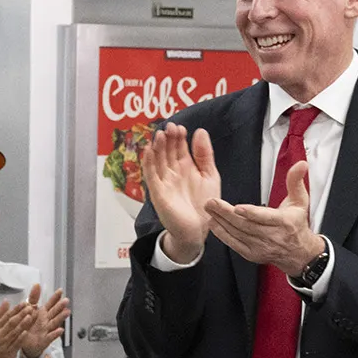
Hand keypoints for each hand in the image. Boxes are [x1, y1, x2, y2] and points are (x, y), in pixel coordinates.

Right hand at [0, 300, 31, 357]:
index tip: (24, 303)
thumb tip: (6, 301)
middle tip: (30, 307)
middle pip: (11, 322)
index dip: (16, 309)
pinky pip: (15, 344)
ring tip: (30, 316)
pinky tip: (26, 332)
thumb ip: (1, 314)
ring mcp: (3, 344)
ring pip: (14, 332)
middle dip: (21, 314)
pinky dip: (20, 337)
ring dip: (22, 324)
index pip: (6, 316)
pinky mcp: (8, 352)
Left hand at [18, 286, 70, 357]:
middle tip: (66, 300)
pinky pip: (50, 337)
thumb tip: (37, 285)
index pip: (50, 304)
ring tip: (67, 312)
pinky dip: (55, 333)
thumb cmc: (28, 325)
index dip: (55, 297)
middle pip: (54, 312)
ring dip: (61, 318)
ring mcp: (47, 330)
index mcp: (42, 313)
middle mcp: (46, 321)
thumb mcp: (29, 309)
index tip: (60, 290)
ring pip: (54, 323)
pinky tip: (60, 330)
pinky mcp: (44, 340)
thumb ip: (33, 298)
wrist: (24, 342)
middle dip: (60, 306)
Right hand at [145, 123, 221, 262]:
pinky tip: (148, 151)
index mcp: (185, 166)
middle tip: (170, 127)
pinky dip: (148, 163)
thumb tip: (200, 131)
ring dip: (157, 148)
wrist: (199, 230)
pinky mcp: (158, 193)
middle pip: (167, 151)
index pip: (179, 146)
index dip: (178, 136)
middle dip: (168, 139)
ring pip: (157, 160)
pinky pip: (151, 176)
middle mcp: (173, 172)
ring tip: (160, 135)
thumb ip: (204, 154)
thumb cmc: (204, 205)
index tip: (180, 127)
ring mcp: (164, 182)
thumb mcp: (209, 175)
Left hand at [204, 160, 325, 275]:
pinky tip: (213, 223)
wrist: (298, 252)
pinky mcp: (252, 254)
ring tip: (210, 209)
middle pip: (246, 225)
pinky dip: (222, 234)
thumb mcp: (300, 200)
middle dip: (226, 214)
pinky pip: (234, 244)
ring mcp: (261, 247)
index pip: (266, 218)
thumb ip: (295, 181)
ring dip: (221, 221)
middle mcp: (272, 236)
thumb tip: (301, 165)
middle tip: (212, 203)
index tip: (237, 208)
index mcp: (284, 222)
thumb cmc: (296, 224)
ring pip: (238, 234)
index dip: (251, 213)